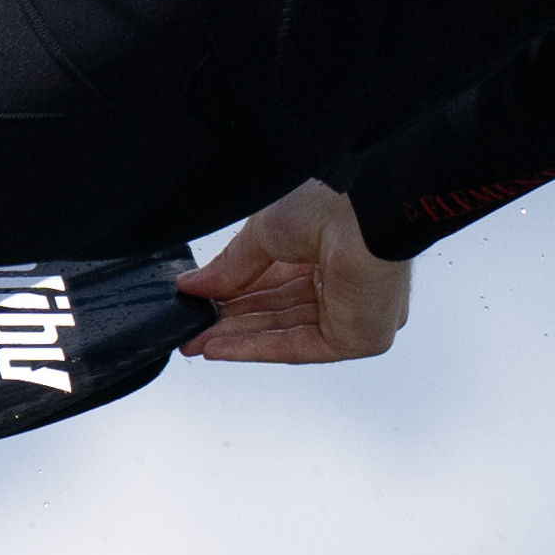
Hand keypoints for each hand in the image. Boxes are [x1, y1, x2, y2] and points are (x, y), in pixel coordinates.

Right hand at [180, 181, 412, 364]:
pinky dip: (256, 348)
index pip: (274, 281)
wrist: (362, 216)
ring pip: (284, 331)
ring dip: (237, 338)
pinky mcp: (358, 337)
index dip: (234, 294)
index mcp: (328, 248)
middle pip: (277, 310)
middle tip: (192, 329)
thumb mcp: (263, 233)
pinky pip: (298, 347)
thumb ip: (231, 266)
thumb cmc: (332, 205)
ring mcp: (352, 312)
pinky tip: (219, 347)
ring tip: (196, 341)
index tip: (199, 302)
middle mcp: (343, 282)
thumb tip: (194, 285)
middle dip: (231, 321)